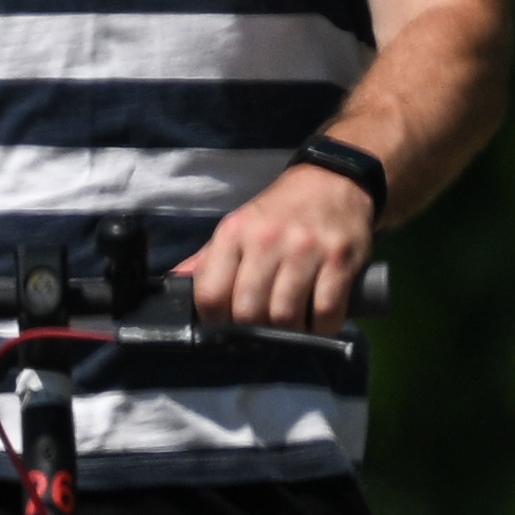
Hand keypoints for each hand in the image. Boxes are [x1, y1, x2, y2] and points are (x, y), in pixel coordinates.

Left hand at [175, 158, 373, 334]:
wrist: (333, 181)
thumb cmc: (278, 212)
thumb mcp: (236, 228)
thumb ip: (206, 261)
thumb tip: (174, 286)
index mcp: (233, 233)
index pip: (211, 295)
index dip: (216, 321)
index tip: (227, 325)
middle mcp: (267, 239)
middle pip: (248, 312)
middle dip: (254, 331)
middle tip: (263, 329)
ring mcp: (306, 248)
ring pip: (286, 317)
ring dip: (288, 333)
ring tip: (291, 327)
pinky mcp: (340, 259)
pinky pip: (326, 313)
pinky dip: (321, 328)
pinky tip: (317, 322)